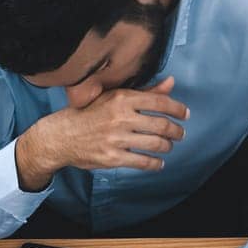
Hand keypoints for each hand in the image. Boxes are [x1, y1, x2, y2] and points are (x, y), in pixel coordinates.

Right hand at [16, 76, 187, 188]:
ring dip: (167, 147)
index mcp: (122, 98)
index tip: (185, 114)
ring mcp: (116, 139)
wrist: (61, 136)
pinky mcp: (112, 157)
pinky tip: (158, 163)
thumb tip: (171, 83)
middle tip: (180, 134)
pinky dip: (155, 164)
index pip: (159, 102)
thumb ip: (144, 91)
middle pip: (161, 125)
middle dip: (176, 131)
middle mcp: (120, 117)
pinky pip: (142, 162)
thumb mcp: (113, 96)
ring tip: (168, 147)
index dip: (178, 109)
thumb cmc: (88, 114)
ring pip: (154, 144)